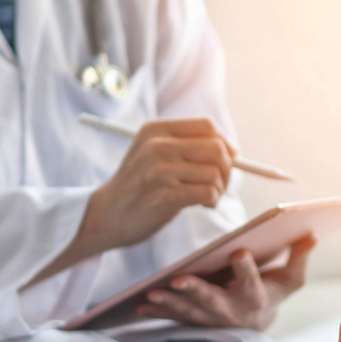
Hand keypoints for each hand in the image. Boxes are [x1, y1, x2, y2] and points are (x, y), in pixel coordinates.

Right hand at [82, 118, 235, 251]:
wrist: (106, 215)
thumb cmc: (139, 186)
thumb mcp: (153, 154)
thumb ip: (186, 147)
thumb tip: (234, 152)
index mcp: (156, 129)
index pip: (207, 126)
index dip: (226, 142)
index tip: (230, 159)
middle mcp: (157, 145)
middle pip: (217, 148)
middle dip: (227, 169)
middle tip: (220, 184)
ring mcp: (160, 169)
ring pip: (215, 173)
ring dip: (219, 189)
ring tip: (207, 198)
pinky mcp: (165, 194)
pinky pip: (208, 192)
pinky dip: (212, 201)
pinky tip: (202, 205)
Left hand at [136, 236, 314, 329]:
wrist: (255, 324)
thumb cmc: (272, 292)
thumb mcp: (290, 279)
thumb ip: (299, 257)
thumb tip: (311, 233)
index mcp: (256, 298)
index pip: (252, 283)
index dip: (246, 269)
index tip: (239, 251)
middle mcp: (233, 312)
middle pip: (213, 302)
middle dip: (195, 292)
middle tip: (178, 280)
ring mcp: (211, 319)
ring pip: (189, 311)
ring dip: (169, 304)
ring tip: (150, 294)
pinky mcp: (195, 321)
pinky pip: (175, 317)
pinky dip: (158, 312)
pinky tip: (140, 304)